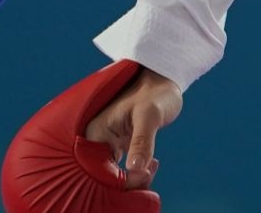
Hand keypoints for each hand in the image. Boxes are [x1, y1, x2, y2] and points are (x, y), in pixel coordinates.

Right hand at [82, 66, 181, 189]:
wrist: (164, 80)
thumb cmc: (155, 93)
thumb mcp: (150, 115)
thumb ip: (142, 142)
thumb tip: (134, 168)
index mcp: (96, 131)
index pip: (98, 169)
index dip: (121, 179)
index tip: (144, 173)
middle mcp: (97, 139)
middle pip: (104, 175)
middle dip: (128, 180)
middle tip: (151, 169)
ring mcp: (108, 143)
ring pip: (114, 174)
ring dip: (133, 177)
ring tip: (153, 165)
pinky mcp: (118, 145)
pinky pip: (122, 168)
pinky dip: (136, 172)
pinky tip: (151, 164)